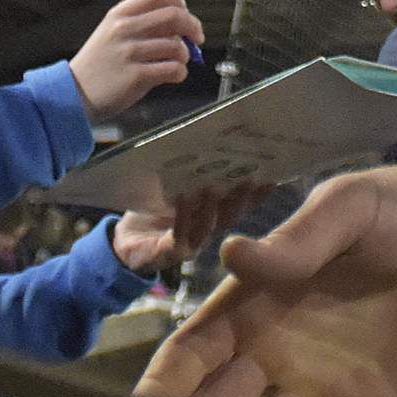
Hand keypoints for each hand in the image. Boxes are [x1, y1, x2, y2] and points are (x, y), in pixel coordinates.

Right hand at [71, 0, 203, 117]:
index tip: (186, 12)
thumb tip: (183, 21)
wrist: (74, 94)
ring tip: (177, 63)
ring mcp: (130, 53)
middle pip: (174, 16)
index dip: (178, 0)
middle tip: (198, 38)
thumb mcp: (112, 34)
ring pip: (177, 45)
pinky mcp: (136, 76)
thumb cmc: (100, 65)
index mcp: (119, 14)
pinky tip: (173, 76)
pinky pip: (174, 69)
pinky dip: (180, 73)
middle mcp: (124, 29)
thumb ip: (143, 24)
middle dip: (193, 26)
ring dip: (186, 55)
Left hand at [109, 181, 270, 275]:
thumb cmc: (150, 214)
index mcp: (210, 218)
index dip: (256, 195)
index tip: (272, 176)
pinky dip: (183, 217)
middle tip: (251, 178)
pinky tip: (184, 198)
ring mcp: (189, 246)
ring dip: (213, 208)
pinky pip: (180, 236)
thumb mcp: (172, 191)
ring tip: (214, 187)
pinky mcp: (169, 253)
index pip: (239, 206)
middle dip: (241, 199)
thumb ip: (190, 177)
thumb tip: (207, 143)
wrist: (124, 244)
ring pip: (208, 228)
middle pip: (229, 217)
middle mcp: (205, 233)